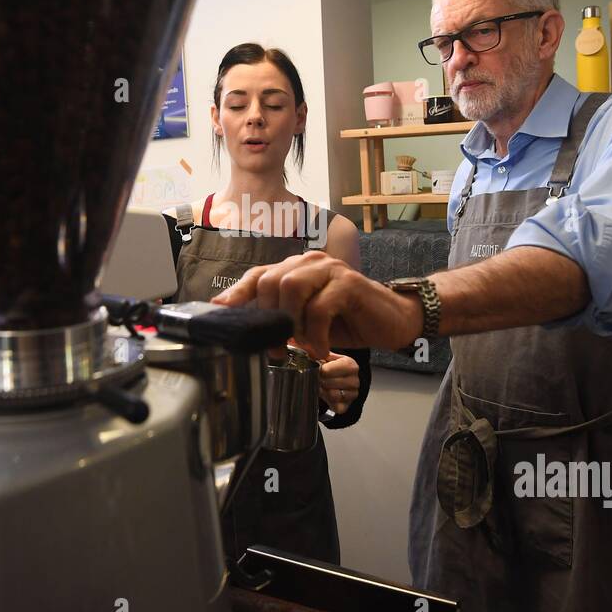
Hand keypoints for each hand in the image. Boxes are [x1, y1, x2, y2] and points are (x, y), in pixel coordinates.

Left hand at [211, 250, 422, 358]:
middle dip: (267, 317)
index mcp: (296, 269)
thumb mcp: (307, 323)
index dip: (236, 293)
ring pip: (291, 286)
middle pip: (270, 279)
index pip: (258, 275)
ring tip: (298, 347)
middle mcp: (309, 263)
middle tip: (275, 348)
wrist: (392, 321)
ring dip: (290, 323)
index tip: (219, 311)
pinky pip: (319, 307)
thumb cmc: (347, 322)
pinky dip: (315, 334)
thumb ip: (282, 321)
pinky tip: (320, 349)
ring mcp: (329, 269)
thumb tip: (250, 335)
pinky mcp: (348, 283)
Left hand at [317, 352, 358, 411]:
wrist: (332, 378)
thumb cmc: (327, 365)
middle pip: (330, 383)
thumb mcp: (324, 355)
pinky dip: (328, 402)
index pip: (329, 370)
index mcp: (350, 365)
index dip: (319, 370)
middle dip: (319, 381)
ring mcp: (353, 394)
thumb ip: (318, 352)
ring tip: (319, 385)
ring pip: (333, 395)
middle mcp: (355, 380)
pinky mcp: (347, 405)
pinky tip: (325, 395)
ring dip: (323, 391)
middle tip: (315, 378)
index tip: (316, 369)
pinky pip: (336, 407)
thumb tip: (312, 351)